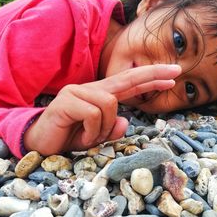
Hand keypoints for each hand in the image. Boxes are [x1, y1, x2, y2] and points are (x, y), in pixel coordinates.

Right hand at [24, 64, 180, 155]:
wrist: (39, 144)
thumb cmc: (68, 139)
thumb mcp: (96, 137)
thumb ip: (111, 130)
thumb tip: (126, 121)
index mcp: (99, 96)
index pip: (129, 84)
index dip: (150, 78)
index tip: (172, 76)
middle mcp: (90, 89)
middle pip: (125, 78)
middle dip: (152, 75)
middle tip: (177, 72)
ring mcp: (78, 92)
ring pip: (110, 104)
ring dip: (104, 128)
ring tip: (90, 137)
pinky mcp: (67, 100)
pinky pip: (93, 114)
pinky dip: (91, 132)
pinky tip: (80, 136)